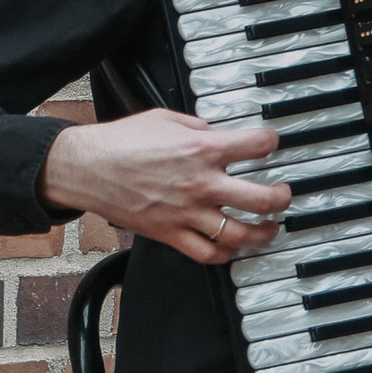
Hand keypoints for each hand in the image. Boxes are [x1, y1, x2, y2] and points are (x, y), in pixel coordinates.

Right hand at [38, 110, 289, 265]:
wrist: (87, 167)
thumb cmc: (120, 142)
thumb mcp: (166, 118)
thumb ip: (198, 127)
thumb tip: (216, 134)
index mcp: (202, 148)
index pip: (258, 145)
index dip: (271, 142)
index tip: (271, 144)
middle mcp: (201, 183)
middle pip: (262, 198)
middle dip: (282, 197)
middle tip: (284, 194)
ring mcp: (188, 213)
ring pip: (241, 233)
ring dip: (263, 232)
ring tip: (269, 227)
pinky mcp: (171, 234)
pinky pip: (208, 254)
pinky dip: (227, 254)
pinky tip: (234, 246)